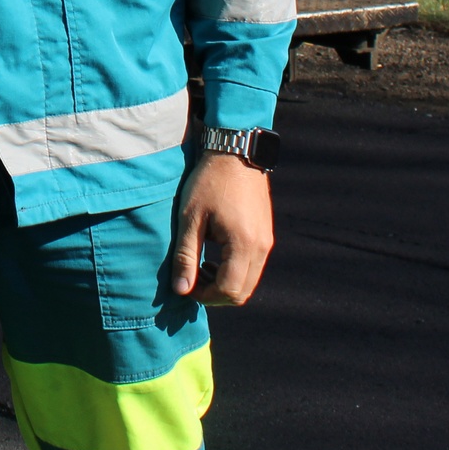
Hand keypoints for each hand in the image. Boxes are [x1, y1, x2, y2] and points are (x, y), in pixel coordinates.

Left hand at [170, 150, 273, 305]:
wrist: (235, 153)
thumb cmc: (208, 182)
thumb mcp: (190, 218)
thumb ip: (186, 255)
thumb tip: (181, 290)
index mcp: (243, 244)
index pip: (229, 290)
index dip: (205, 296)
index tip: (185, 286)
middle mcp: (261, 247)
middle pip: (242, 292)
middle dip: (215, 294)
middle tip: (191, 280)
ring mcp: (267, 242)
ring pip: (249, 281)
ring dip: (225, 283)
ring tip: (200, 267)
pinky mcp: (266, 235)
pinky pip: (253, 267)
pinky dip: (235, 271)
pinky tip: (215, 257)